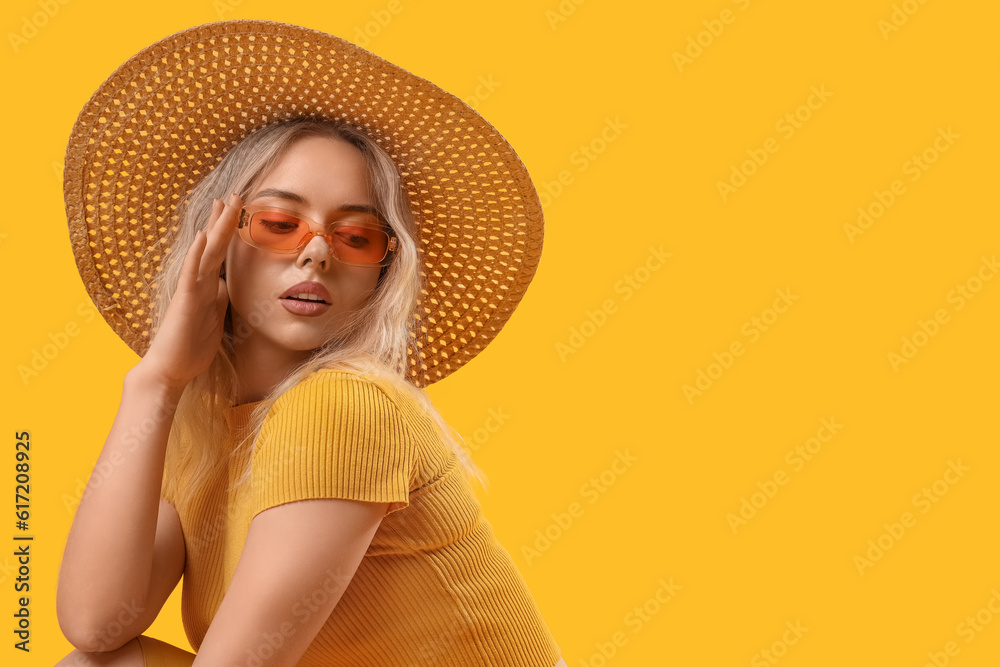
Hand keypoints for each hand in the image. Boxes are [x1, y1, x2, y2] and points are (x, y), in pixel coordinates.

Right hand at [136, 193, 242, 390]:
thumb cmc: (191, 347)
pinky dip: (196, 255)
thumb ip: (220, 298)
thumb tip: (227, 284)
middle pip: (215, 245)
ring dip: (215, 228)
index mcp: (208, 286)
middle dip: (225, 220)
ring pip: (206, 253)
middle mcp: (200, 283)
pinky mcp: (185, 301)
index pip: (221, 253)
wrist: (170, 369)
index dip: (228, 231)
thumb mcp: (215, 318)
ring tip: (223, 204)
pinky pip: (191, 274)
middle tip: (235, 194)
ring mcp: (192, 290)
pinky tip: (200, 237)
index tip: (236, 208)